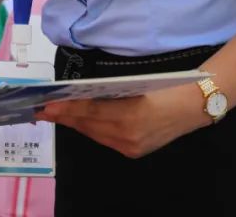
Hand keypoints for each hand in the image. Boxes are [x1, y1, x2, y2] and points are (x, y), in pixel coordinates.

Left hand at [39, 83, 210, 158]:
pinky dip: (90, 129)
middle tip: (42, 109)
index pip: (89, 110)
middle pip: (87, 125)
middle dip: (64, 117)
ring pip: (93, 134)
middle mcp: (128, 135)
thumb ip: (108, 92)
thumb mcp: (135, 84)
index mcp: (129, 114)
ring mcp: (130, 146)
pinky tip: (80, 121)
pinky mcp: (133, 152)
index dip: (66, 107)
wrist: (194, 106)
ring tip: (56, 114)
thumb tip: (80, 93)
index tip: (46, 104)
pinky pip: (104, 140)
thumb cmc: (165, 86)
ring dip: (74, 124)